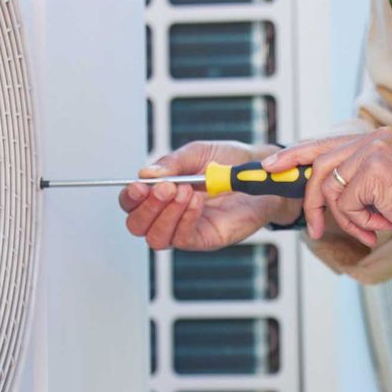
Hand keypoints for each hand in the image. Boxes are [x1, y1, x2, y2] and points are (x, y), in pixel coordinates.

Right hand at [119, 141, 294, 250]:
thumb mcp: (196, 153)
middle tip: (167, 187)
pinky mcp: (204, 238)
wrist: (260, 172)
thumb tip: (146, 174)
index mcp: (160, 192)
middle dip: (147, 207)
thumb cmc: (228, 161)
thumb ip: (172, 163)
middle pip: (137, 225)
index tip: (140, 185)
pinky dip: (186, 219)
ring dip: (166, 215)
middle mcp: (168, 214)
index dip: (130, 197)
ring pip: (156, 238)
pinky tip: (197, 201)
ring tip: (186, 191)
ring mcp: (185, 229)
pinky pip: (183, 238)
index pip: (131, 203)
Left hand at [264, 129, 391, 244]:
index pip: (325, 143)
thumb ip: (357, 183)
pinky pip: (345, 203)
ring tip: (368, 228)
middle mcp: (370, 139)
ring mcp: (370, 152)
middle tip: (313, 228)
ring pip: (331, 189)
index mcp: (374, 139)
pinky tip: (380, 223)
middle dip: (310, 200)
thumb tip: (324, 197)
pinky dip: (358, 221)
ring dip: (345, 218)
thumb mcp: (384, 189)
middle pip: (319, 165)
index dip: (295, 154)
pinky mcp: (371, 170)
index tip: (272, 166)